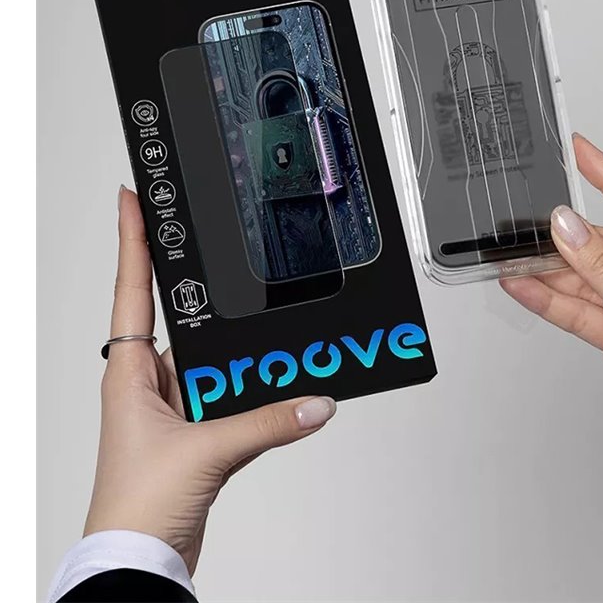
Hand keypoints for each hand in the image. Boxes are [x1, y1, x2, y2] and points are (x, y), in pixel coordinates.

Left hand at [83, 187, 336, 572]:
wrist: (138, 561)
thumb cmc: (135, 507)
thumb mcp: (205, 452)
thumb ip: (267, 422)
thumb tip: (314, 403)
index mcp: (128, 374)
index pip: (131, 290)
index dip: (131, 241)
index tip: (133, 201)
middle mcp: (147, 385)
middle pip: (183, 321)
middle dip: (210, 298)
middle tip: (231, 265)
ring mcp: (172, 408)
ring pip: (213, 361)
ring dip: (242, 357)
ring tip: (271, 344)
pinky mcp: (194, 432)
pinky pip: (230, 396)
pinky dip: (254, 391)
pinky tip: (276, 389)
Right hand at [501, 135, 602, 472]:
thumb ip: (599, 265)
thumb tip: (566, 228)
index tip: (582, 153)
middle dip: (569, 242)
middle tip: (531, 226)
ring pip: (591, 277)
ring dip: (553, 273)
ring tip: (516, 259)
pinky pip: (583, 306)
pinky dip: (554, 300)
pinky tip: (524, 286)